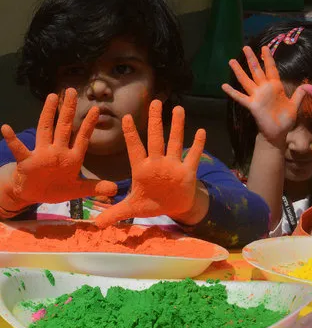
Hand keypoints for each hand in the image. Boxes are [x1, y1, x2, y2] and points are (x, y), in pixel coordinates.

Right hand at [0, 88, 116, 209]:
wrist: (33, 195)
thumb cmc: (56, 188)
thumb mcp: (78, 190)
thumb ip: (95, 187)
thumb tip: (115, 190)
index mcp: (72, 157)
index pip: (82, 137)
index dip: (89, 124)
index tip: (97, 109)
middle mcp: (57, 151)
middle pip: (64, 126)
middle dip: (69, 109)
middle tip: (72, 90)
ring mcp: (42, 154)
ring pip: (46, 130)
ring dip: (48, 113)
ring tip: (52, 96)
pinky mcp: (27, 162)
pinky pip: (19, 149)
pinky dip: (12, 140)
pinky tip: (5, 128)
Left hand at [94, 100, 205, 227]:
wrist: (173, 207)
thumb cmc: (152, 202)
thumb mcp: (132, 209)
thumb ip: (115, 213)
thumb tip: (95, 225)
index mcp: (142, 169)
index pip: (135, 148)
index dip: (132, 134)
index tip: (127, 118)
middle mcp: (157, 162)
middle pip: (156, 138)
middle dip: (155, 121)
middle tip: (155, 102)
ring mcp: (173, 165)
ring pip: (175, 142)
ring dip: (177, 126)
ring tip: (178, 108)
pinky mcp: (187, 172)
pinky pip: (193, 156)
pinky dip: (198, 145)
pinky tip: (201, 131)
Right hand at [222, 46, 304, 146]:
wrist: (278, 133)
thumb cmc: (285, 120)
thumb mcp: (294, 106)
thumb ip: (299, 95)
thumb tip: (306, 86)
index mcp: (275, 87)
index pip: (271, 69)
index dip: (268, 59)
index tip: (264, 47)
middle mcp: (265, 89)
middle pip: (257, 71)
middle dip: (252, 59)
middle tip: (245, 47)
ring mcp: (257, 96)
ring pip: (246, 81)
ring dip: (239, 71)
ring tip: (231, 61)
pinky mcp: (252, 105)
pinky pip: (240, 97)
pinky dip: (232, 92)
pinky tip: (224, 86)